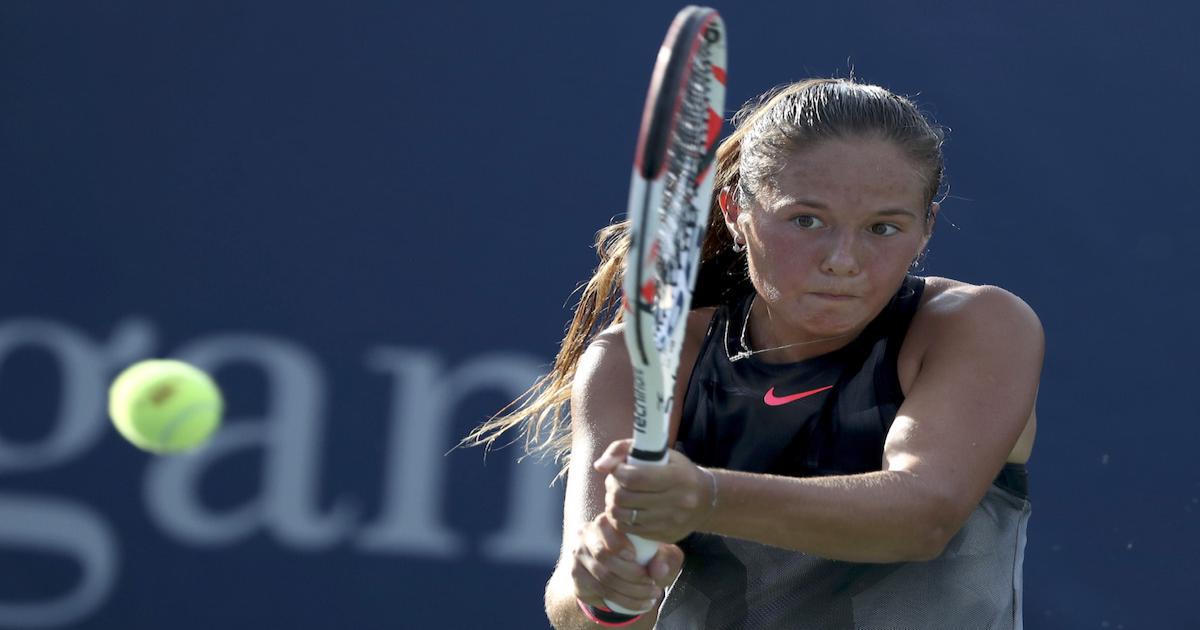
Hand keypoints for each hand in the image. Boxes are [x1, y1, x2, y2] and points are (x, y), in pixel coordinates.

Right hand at [570, 512, 683, 614]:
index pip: (603, 527)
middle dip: (631, 574)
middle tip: (653, 584)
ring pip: (604, 577)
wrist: (616, 572)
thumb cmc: (640, 554)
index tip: (634, 556)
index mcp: (603, 521)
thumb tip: (658, 569)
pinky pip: (600, 591)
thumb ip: (662, 557)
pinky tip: (641, 604)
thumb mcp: (655, 552)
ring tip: (652, 595)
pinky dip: (624, 600)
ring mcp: (578, 556)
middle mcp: (585, 535)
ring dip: (631, 591)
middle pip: (603, 556)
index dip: (617, 542)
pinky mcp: (577, 576)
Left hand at [594, 439, 716, 543]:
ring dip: (613, 506)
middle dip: (612, 490)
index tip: (617, 470)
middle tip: (614, 485)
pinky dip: (621, 520)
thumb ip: (624, 449)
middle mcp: (678, 501)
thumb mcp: (657, 452)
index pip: (635, 478)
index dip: (618, 473)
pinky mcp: (666, 536)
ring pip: (624, 517)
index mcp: (678, 477)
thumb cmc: (675, 469)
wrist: (705, 499)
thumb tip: (600, 466)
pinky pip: (631, 530)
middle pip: (625, 498)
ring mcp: (672, 521)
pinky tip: (625, 511)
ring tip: (617, 498)